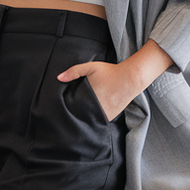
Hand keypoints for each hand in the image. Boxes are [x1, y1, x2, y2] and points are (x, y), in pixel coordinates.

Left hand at [57, 39, 174, 120]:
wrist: (130, 79)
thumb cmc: (110, 72)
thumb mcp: (91, 67)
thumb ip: (74, 71)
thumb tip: (58, 78)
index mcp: (88, 96)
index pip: (72, 107)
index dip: (66, 108)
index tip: (60, 107)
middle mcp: (95, 107)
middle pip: (79, 115)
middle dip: (73, 114)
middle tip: (65, 114)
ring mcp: (103, 113)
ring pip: (88, 120)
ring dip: (83, 118)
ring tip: (75, 117)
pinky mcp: (110, 116)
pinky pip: (98, 121)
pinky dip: (93, 120)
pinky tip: (88, 118)